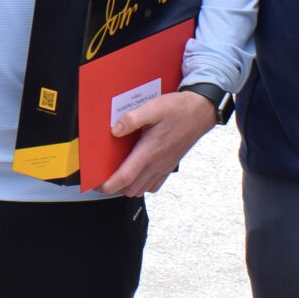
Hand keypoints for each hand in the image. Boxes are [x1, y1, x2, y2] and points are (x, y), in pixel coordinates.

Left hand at [95, 89, 218, 197]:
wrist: (201, 112)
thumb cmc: (179, 109)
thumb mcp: (153, 108)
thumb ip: (132, 119)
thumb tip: (115, 130)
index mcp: (150, 151)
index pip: (125, 177)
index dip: (108, 185)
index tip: (97, 185)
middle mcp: (157, 163)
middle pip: (131, 188)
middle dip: (115, 187)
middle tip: (103, 177)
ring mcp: (164, 167)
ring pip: (142, 189)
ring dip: (128, 186)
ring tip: (118, 175)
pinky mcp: (169, 166)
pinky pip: (154, 185)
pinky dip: (142, 184)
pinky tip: (137, 173)